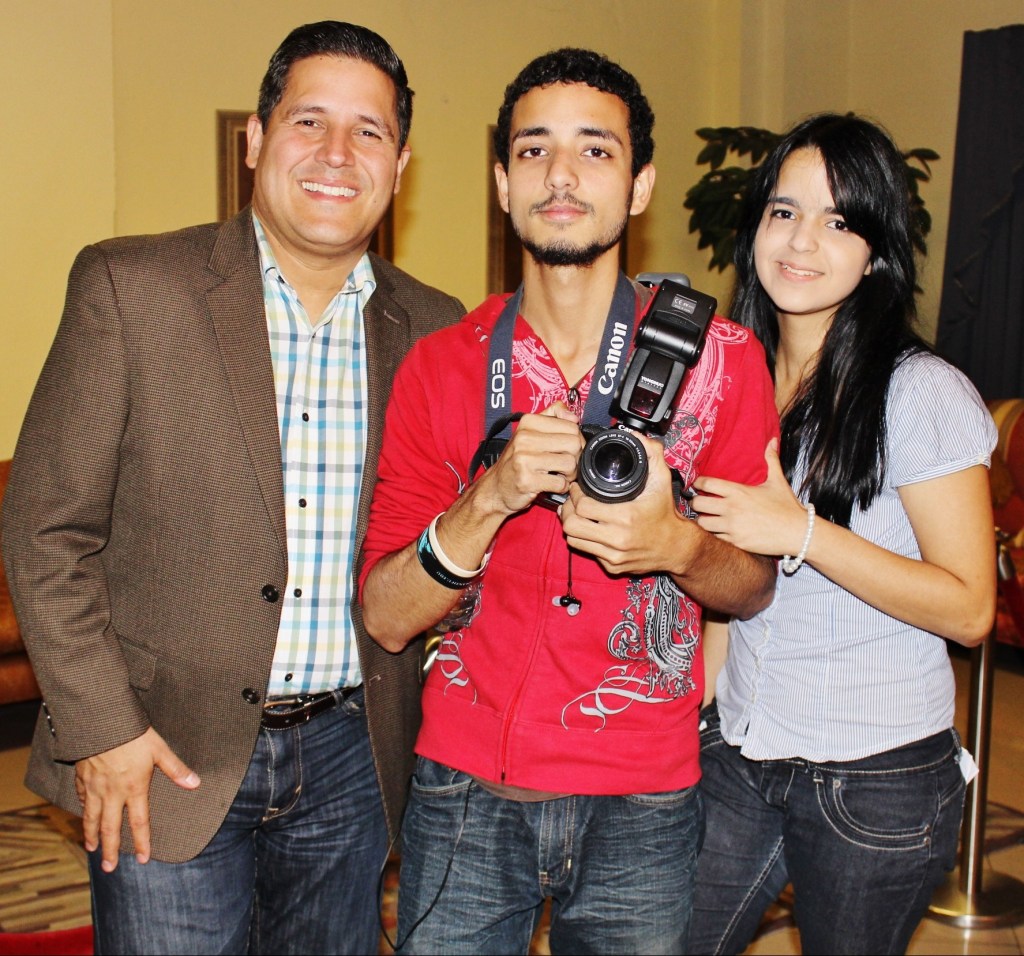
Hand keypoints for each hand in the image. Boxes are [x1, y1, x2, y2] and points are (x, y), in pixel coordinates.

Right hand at [75, 727, 199, 871]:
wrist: (101, 721)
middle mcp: (112, 793)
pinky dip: (82, 809)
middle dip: (110, 850)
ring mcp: (94, 786)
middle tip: (108, 868)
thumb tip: (195, 783)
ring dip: (91, 835)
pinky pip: (81, 798)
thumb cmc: (133, 734)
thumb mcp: (159, 749)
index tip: (144, 859)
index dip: (142, 842)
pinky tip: (83, 814)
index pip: (139, 822)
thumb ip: (176, 769)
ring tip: (92, 849)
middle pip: (110, 827)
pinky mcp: (81, 777)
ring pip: (91, 817)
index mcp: (133, 788)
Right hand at [477, 402, 584, 515]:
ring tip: (558, 474)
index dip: (577, 440)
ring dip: (569, 474)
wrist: (496, 486)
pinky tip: (551, 485)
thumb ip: (553, 415)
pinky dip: (561, 487)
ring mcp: (524, 460)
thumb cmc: (517, 459)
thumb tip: (573, 416)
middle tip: (565, 464)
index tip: (567, 449)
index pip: (572, 426)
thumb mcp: (530, 431)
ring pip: (570, 464)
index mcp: (528, 422)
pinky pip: (560, 483)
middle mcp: (524, 438)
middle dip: (575, 457)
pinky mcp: (526, 480)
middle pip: (574, 444)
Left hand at [560, 431, 693, 575]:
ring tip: (578, 514)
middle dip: (567, 510)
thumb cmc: (666, 513)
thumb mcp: (662, 479)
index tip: (578, 487)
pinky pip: (587, 552)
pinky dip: (585, 539)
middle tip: (572, 501)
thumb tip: (636, 435)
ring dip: (572, 525)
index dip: (575, 494)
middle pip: (571, 526)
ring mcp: (613, 556)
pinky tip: (591, 529)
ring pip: (574, 540)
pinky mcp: (612, 567)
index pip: (582, 506)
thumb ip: (651, 453)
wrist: (677, 548)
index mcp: (625, 517)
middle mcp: (617, 539)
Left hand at [690, 440, 807, 556]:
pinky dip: (714, 535)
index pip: (706, 484)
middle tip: (698, 503)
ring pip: (702, 524)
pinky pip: (715, 538)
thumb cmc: (788, 507)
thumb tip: (772, 441)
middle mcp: (732, 508)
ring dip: (702, 520)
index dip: (697, 483)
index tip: (697, 484)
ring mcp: (732, 527)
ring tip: (707, 518)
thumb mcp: (778, 481)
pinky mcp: (735, 542)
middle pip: (697, 504)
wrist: (798, 533)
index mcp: (738, 491)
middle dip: (695, 503)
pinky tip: (719, 531)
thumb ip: (771, 460)